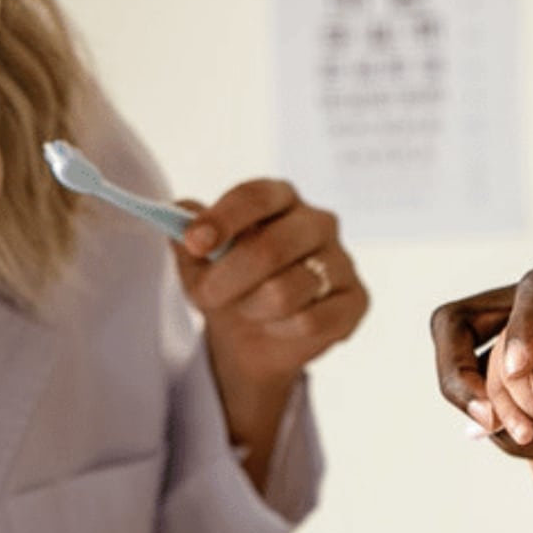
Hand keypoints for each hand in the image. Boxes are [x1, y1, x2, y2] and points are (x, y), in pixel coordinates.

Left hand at [175, 179, 366, 461]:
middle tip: (205, 297)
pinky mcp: (356, 300)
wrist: (255, 336)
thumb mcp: (198, 262)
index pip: (256, 196)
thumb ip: (186, 236)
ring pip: (286, 292)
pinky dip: (281, 330)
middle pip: (270, 247)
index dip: (223, 218)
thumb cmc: (229, 285)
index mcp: (280, 198)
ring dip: (252, 309)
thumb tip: (177, 219)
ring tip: (248, 310)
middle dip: (226, 280)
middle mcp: (318, 221)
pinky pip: (310, 321)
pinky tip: (277, 326)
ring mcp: (342, 260)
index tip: (194, 243)